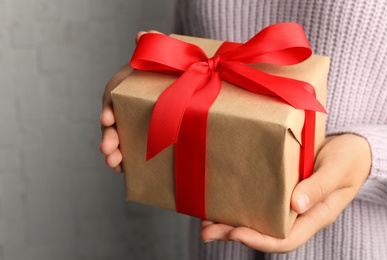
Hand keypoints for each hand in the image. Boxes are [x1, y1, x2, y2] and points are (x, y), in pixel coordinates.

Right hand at [100, 31, 161, 171]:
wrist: (179, 84)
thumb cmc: (165, 71)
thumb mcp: (160, 57)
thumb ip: (151, 46)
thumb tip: (144, 35)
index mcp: (125, 89)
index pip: (112, 97)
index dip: (108, 107)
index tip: (108, 118)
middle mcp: (124, 107)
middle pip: (112, 123)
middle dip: (109, 137)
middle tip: (107, 149)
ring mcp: (132, 124)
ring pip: (119, 139)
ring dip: (114, 153)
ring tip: (114, 165)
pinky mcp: (142, 137)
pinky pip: (131, 150)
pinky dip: (127, 161)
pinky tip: (125, 171)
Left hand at [200, 134, 370, 252]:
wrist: (352, 149)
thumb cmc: (348, 160)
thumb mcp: (336, 171)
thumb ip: (319, 187)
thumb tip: (296, 206)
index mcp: (313, 216)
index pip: (284, 239)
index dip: (259, 240)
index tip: (236, 232)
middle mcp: (297, 214)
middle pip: (264, 233)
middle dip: (234, 234)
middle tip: (208, 231)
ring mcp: (288, 203)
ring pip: (258, 219)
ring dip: (231, 222)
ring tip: (206, 222)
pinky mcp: (281, 189)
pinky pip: (259, 202)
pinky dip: (239, 203)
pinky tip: (221, 201)